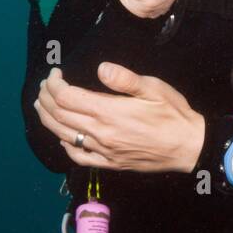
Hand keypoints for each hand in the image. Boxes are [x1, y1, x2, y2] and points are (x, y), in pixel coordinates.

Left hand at [35, 65, 205, 172]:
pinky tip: (63, 136)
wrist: (190, 147)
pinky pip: (79, 156)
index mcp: (109, 112)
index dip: (55, 84)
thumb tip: (101, 69)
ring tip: (43, 105)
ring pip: (64, 135)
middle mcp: (101, 133)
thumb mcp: (154, 89)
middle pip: (60, 115)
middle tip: (45, 86)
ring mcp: (103, 151)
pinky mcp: (110, 163)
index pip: (67, 97)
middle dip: (46, 98)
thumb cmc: (174, 115)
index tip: (55, 73)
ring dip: (48, 119)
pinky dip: (65, 145)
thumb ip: (125, 79)